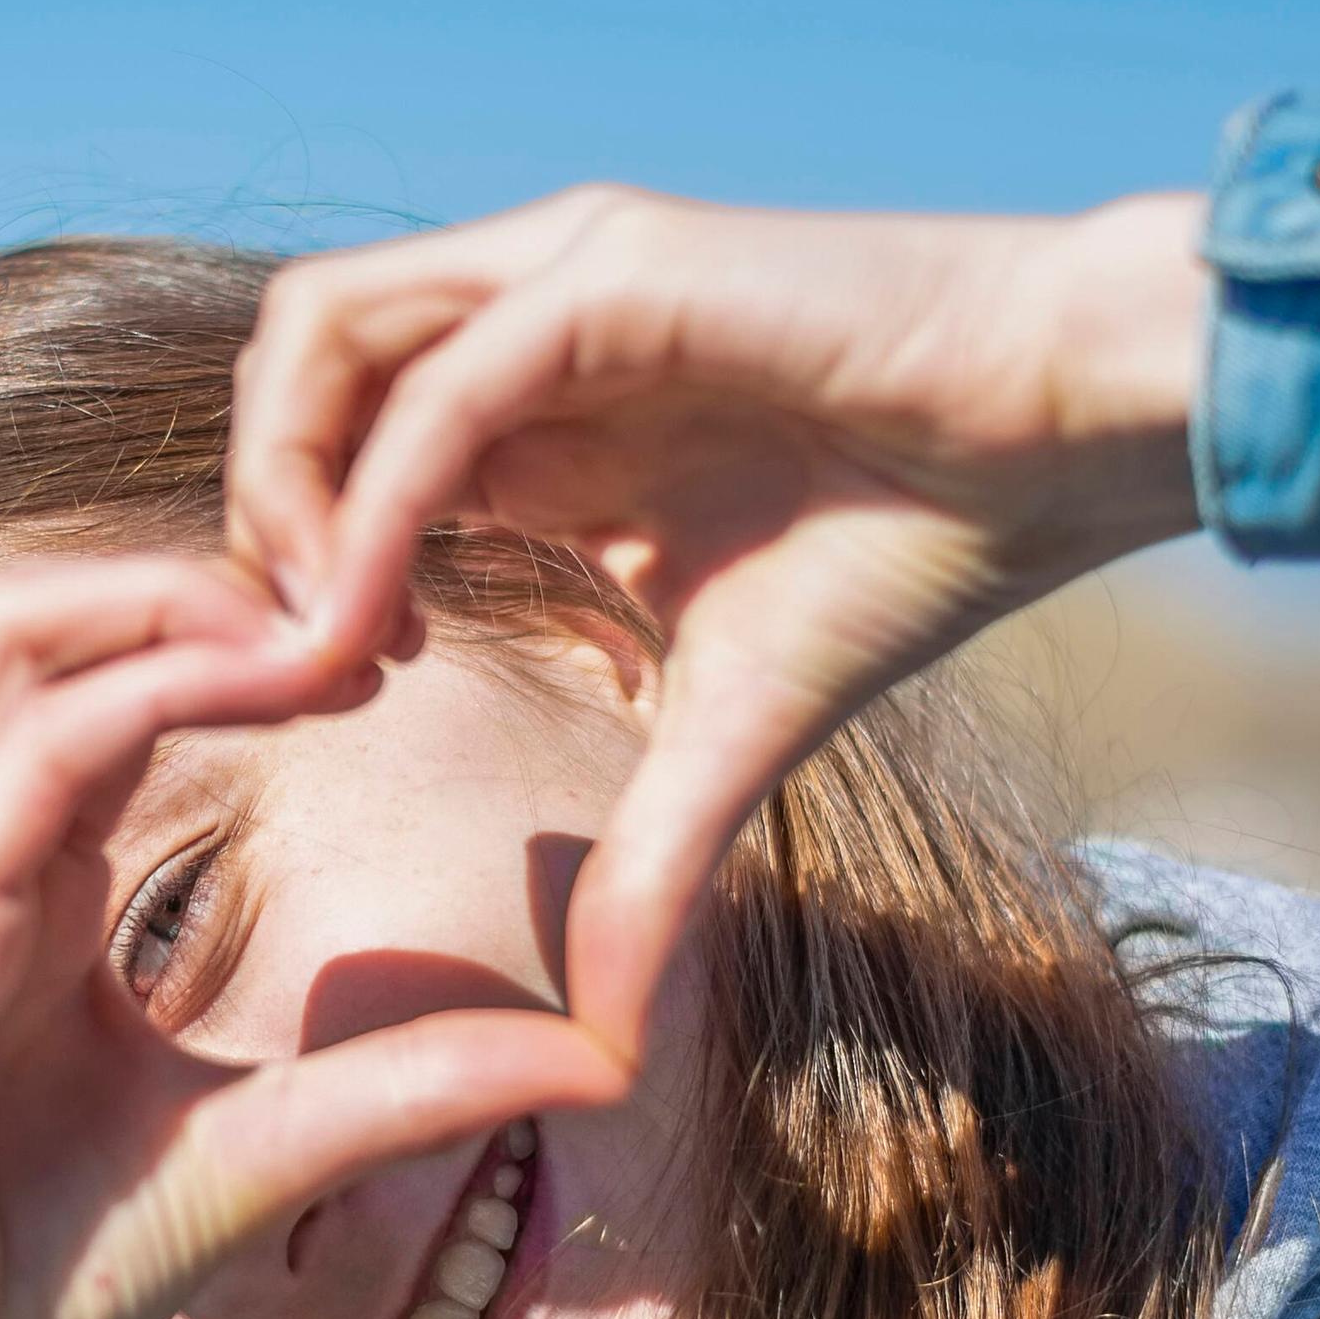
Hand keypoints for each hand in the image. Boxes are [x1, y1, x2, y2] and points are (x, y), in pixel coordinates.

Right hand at [0, 559, 621, 1318]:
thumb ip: (411, 1082)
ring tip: (331, 621)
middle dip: (205, 578)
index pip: (99, 679)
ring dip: (176, 599)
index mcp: (13, 883)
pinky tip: (278, 687)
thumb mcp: (277, 1147)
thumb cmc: (51, 1286)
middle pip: (41, 615)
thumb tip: (598, 1059)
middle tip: (375, 597)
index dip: (238, 638)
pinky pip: (26, 749)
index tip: (391, 653)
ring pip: (11, 633)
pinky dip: (155, 688)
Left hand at [229, 188, 1211, 1062]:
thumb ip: (646, 861)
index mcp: (544, 401)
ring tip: (307, 634)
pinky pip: (442, 383)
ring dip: (277, 487)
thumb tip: (604, 1046)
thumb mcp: (737, 726)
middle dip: (249, 517)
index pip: (339, 436)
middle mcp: (530, 316)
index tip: (331, 690)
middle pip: (294, 368)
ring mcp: (565, 276)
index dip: (295, 560)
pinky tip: (369, 614)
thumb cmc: (923, 541)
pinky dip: (373, 494)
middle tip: (284, 664)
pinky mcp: (617, 272)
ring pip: (324, 335)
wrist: (1070, 434)